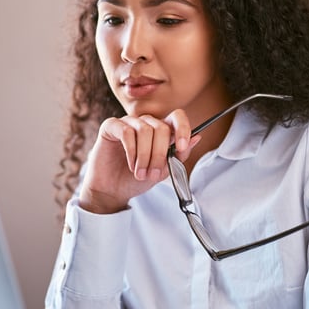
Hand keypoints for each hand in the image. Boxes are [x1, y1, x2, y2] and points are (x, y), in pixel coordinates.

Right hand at [77, 110, 200, 213]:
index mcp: (160, 131)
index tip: (181, 147)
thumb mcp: (163, 171)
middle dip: (160, 154)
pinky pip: (127, 132)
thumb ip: (178, 155)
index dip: (183, 128)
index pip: (177, 117)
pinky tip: (131, 164)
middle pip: (161, 127)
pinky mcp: (111, 126)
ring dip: (145, 155)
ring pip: (145, 130)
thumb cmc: (136, 180)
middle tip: (153, 173)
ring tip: (140, 173)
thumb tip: (197, 137)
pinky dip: (132, 151)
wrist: (113, 191)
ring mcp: (128, 123)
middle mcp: (145, 123)